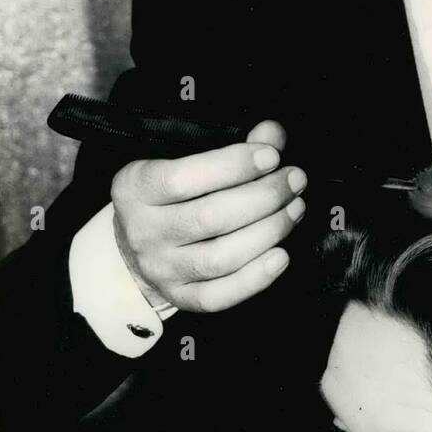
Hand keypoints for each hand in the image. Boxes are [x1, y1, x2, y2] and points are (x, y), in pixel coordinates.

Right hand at [110, 119, 305, 312]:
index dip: (234, 166)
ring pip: (219, 258)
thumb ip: (232, 148)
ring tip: (295, 209)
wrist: (136, 245)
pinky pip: (219, 296)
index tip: (272, 156)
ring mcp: (160, 269)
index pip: (184, 178)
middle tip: (295, 181)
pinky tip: (282, 255)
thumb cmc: (171, 196)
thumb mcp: (184, 162)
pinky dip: (255, 278)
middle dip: (264, 197)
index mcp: (136, 188)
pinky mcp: (179, 297)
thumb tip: (273, 134)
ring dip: (268, 232)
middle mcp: (143, 231)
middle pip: (209, 218)